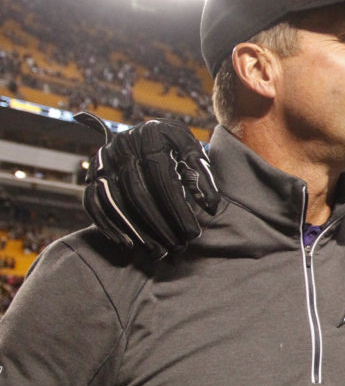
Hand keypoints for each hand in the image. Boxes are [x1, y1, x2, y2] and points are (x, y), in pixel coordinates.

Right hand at [75, 112, 219, 258]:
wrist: (146, 133)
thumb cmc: (176, 147)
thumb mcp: (193, 150)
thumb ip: (203, 175)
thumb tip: (211, 207)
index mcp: (151, 135)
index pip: (162, 177)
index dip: (177, 208)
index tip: (192, 233)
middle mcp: (123, 145)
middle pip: (137, 193)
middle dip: (158, 225)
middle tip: (177, 247)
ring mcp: (103, 160)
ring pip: (115, 201)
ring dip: (136, 231)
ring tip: (157, 252)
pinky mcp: (92, 174)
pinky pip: (93, 203)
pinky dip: (108, 226)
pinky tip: (128, 244)